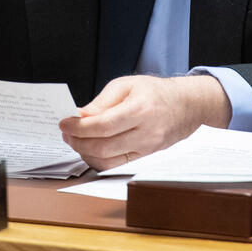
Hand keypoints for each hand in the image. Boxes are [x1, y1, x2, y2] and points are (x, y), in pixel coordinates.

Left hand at [58, 75, 231, 170]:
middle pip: (103, 147)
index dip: (79, 127)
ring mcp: (147, 148)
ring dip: (86, 153)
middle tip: (66, 133)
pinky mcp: (146, 157)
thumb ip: (102, 102)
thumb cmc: (156, 92)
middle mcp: (146, 132)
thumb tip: (81, 116)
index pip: (103, 125)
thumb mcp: (126, 84)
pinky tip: (91, 148)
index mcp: (140, 109)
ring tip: (76, 140)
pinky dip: (99, 159)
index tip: (65, 123)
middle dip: (78, 142)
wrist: (186, 105)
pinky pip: (117, 165)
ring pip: (108, 161)